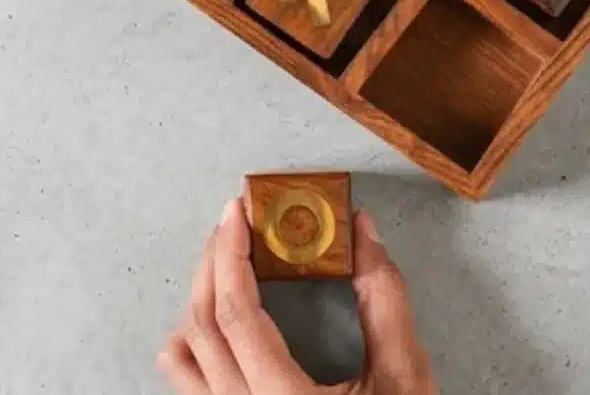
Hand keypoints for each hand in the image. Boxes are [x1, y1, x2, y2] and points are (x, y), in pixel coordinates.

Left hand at [158, 199, 436, 393]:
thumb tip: (361, 231)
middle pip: (200, 327)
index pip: (236, 315)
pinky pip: (190, 386)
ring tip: (225, 263)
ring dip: (198, 301)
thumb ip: (384, 299)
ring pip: (183, 358)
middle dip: (212, 263)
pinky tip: (220, 320)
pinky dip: (194, 342)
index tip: (238, 211)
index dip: (231, 255)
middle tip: (232, 222)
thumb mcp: (405, 377)